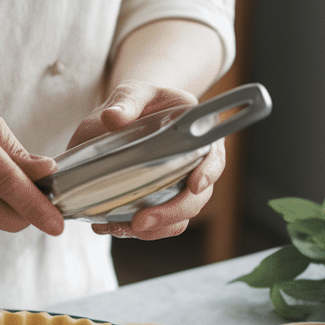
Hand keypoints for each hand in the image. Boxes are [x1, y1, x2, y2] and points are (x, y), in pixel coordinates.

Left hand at [67, 80, 225, 240]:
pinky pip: (155, 226)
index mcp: (198, 136)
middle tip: (140, 222)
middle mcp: (194, 167)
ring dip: (152, 230)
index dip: (208, 173)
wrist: (125, 120)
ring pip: (176, 219)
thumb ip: (126, 102)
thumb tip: (112, 118)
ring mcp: (176, 189)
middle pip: (196, 199)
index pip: (214, 158)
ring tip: (120, 228)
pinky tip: (110, 226)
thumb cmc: (139, 103)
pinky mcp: (157, 204)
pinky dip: (133, 231)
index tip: (194, 185)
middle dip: (170, 214)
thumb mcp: (133, 93)